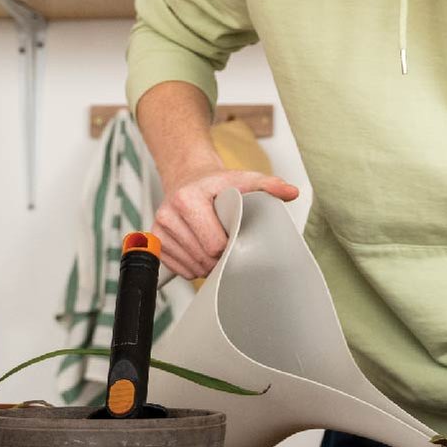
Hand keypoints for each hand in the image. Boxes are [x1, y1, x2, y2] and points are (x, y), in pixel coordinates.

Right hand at [154, 166, 298, 279]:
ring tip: (213, 245)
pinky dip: (192, 267)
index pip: (213, 244)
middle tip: (227, 244)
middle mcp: (169, 213)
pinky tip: (199, 250)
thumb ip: (268, 185)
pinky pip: (178, 269)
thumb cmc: (216, 184)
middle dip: (219, 258)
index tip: (236, 237)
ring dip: (206, 264)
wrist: (188, 177)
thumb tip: (291, 192)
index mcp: (188, 199)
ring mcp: (159, 229)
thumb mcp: (243, 179)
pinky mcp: (154, 241)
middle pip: (202, 258)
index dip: (230, 246)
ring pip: (191, 267)